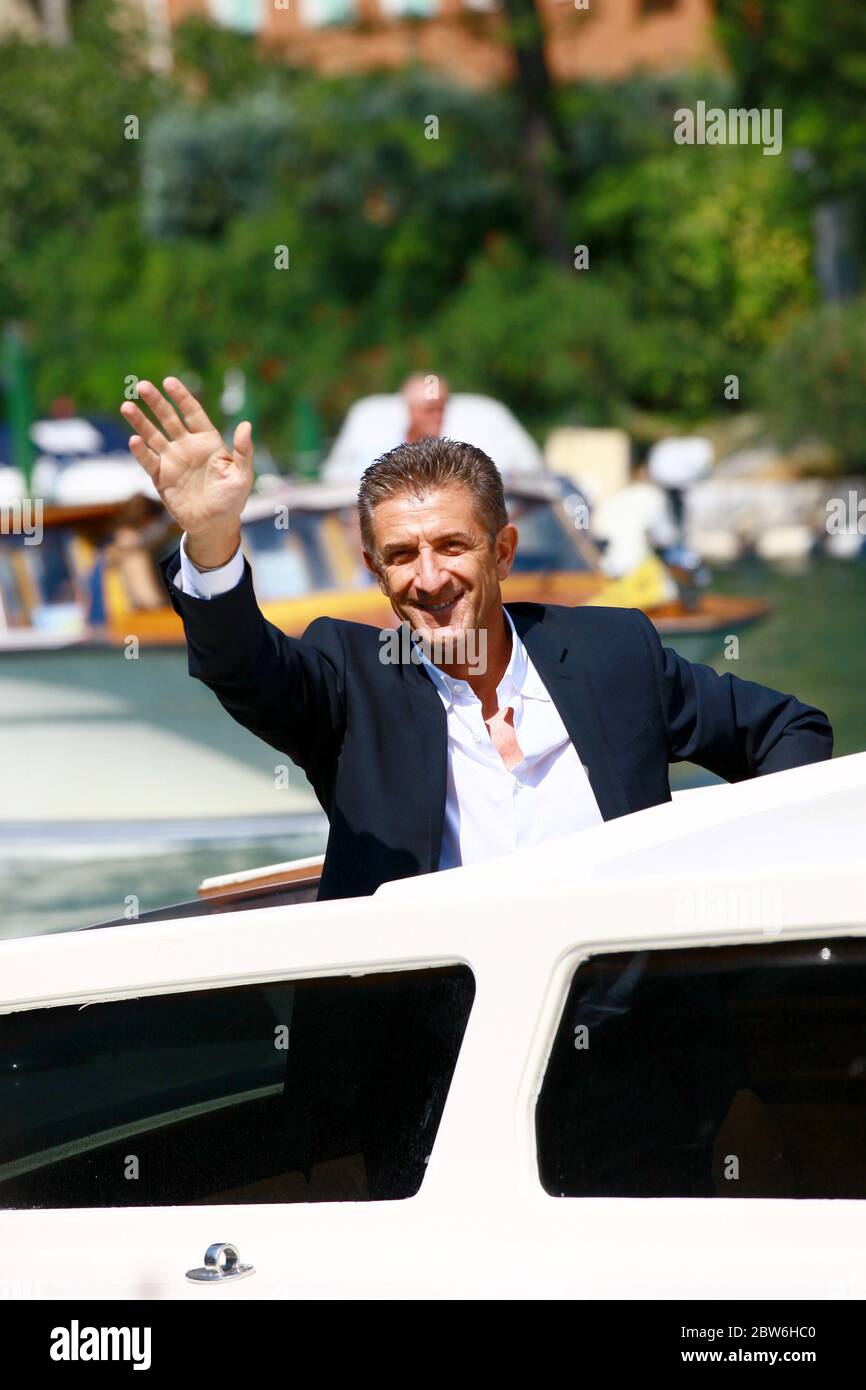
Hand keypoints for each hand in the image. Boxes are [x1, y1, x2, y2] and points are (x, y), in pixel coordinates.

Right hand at [120, 377, 252, 563]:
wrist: (214, 525)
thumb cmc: (232, 499)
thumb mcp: (242, 476)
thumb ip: (244, 451)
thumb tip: (246, 425)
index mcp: (207, 441)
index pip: (192, 413)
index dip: (181, 397)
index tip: (169, 382)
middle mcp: (187, 446)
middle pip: (168, 419)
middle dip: (156, 402)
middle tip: (142, 386)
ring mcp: (172, 460)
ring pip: (153, 436)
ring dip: (140, 422)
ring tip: (127, 406)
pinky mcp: (160, 477)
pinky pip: (148, 461)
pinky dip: (140, 451)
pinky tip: (134, 440)